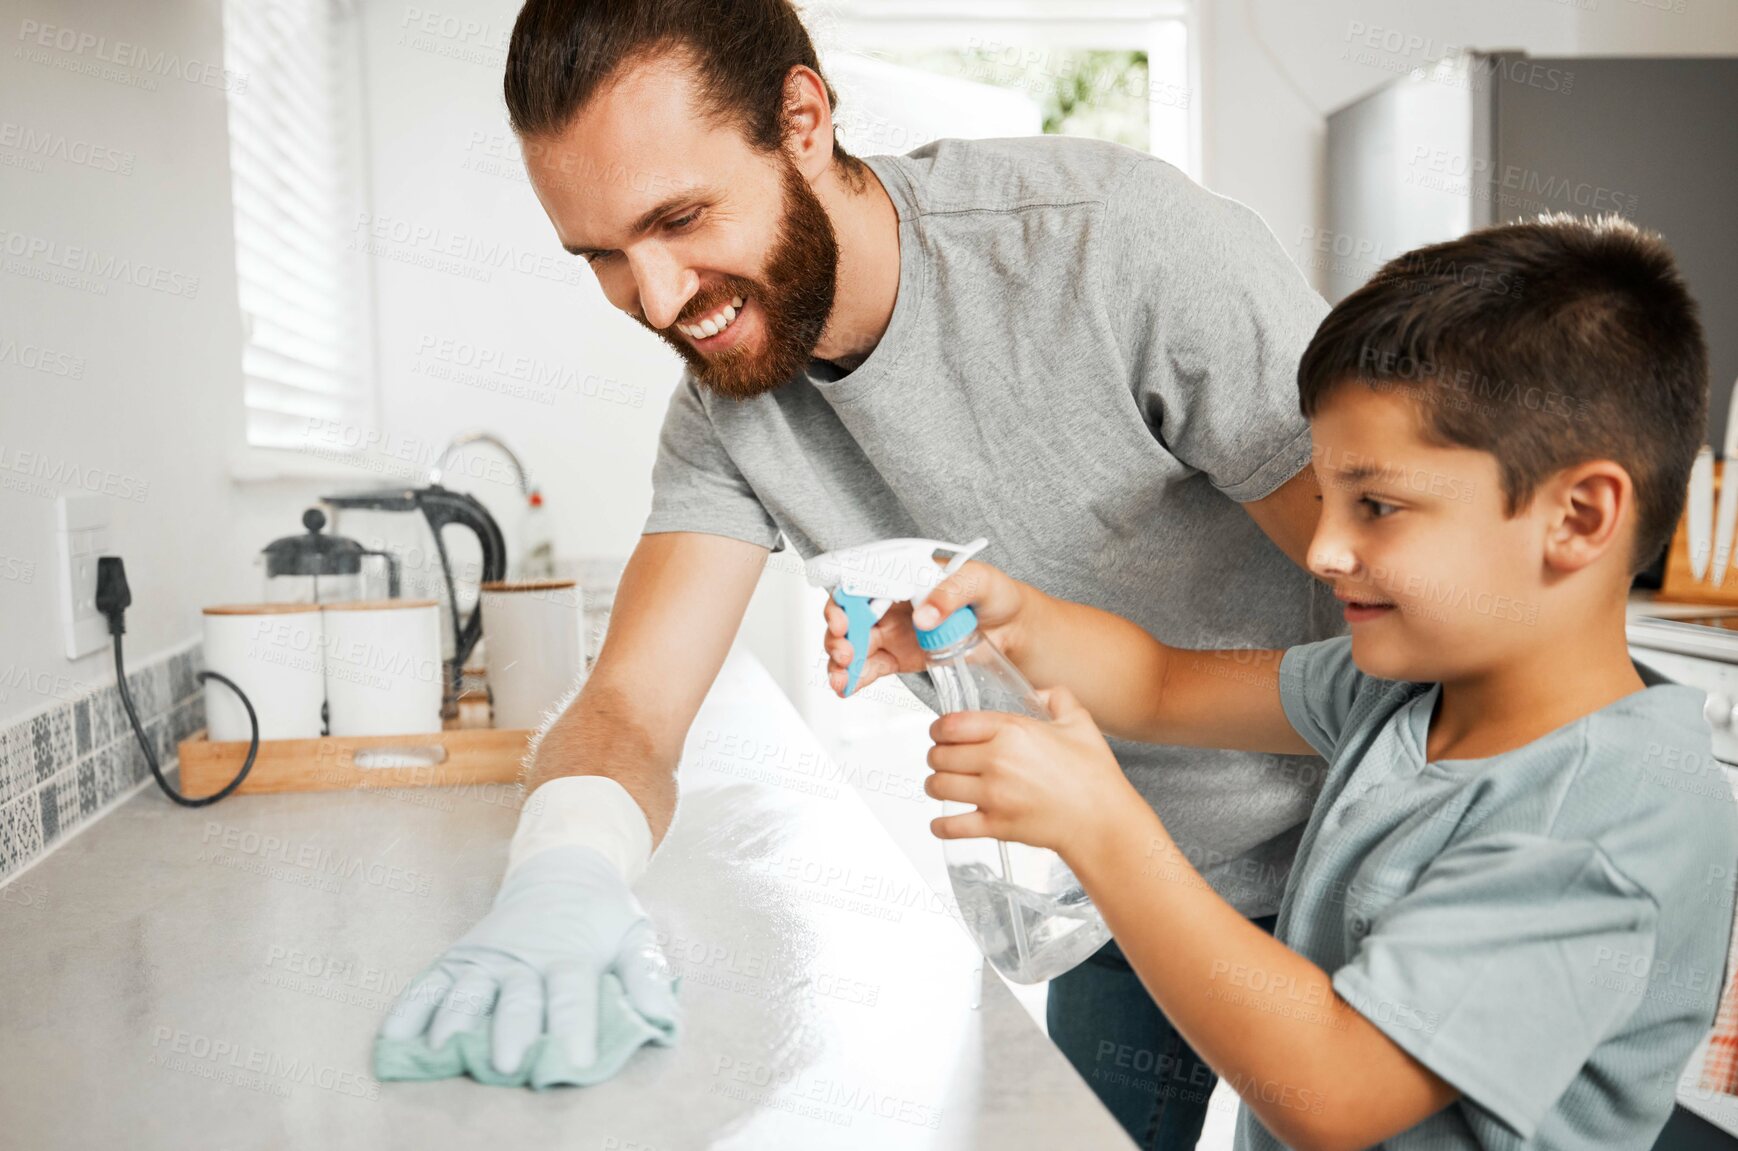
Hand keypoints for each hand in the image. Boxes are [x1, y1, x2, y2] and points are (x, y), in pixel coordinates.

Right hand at [374, 845, 677, 1087]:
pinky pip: (429, 984)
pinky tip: (394, 1037)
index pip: (573, 995)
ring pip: (469, 991)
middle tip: (508, 1064)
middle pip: (518, 997)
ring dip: (456, 1021)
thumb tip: (661, 1020)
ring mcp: (487, 958)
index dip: (575, 1027)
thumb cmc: (603, 918)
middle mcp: (525, 957)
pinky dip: (410, 1009)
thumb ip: (646, 979)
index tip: (576, 1061)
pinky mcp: (458, 958)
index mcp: (571, 955)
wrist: (564, 868)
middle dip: (512, 1031)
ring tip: (443, 1051)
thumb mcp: (634, 938)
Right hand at [823, 560, 1031, 695]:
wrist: (1013, 629)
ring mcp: (891, 632)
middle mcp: (890, 603)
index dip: (843, 600)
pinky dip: (854, 678)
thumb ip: (950, 593)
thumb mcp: (979, 582)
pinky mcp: (898, 658)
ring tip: (843, 678)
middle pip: (848, 616)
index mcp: (901, 576)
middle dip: (837, 635)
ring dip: (841, 661)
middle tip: (845, 652)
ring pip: (853, 644)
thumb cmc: (994, 595)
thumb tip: (923, 616)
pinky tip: (847, 688)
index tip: (841, 619)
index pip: (860, 583)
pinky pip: (869, 667)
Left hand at [925, 687, 1142, 864]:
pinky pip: (950, 826)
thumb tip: (1037, 693)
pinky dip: (940, 825)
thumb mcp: (1080, 723)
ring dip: (936, 785)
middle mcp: (997, 761)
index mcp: (1012, 731)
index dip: (939, 729)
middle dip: (937, 756)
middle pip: (938, 755)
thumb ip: (1056, 698)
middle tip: (945, 760)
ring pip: (938, 787)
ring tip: (944, 785)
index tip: (941, 733)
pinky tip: (943, 821)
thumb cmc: (1094, 775)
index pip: (951, 724)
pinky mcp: (995, 826)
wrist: (1103, 821)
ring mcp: (993, 796)